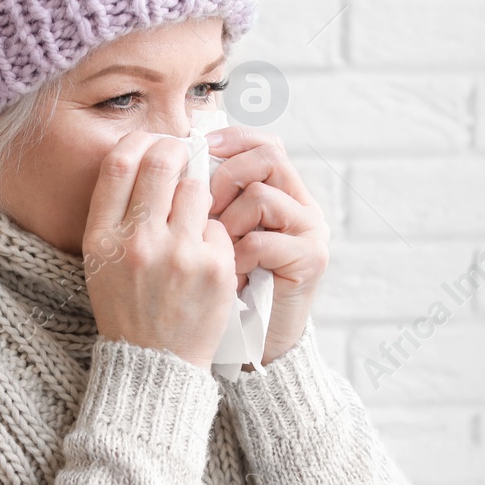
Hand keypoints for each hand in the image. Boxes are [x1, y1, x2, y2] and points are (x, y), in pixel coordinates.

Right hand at [84, 132, 236, 371]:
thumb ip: (117, 213)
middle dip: (177, 151)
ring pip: (198, 189)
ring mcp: (178, 255)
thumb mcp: (101, 261)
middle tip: (184, 156)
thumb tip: (147, 155)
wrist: (153, 363)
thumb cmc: (127, 306)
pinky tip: (204, 260)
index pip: (120, 162)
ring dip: (197, 197)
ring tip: (191, 220)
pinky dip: (214, 238)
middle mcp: (137, 242)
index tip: (154, 143)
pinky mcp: (214, 269)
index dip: (141, 141)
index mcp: (102, 238)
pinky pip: (220, 227)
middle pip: (162, 162)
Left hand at [204, 126, 329, 365]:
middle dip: (226, 176)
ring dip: (228, 222)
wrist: (253, 346)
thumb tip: (172, 156)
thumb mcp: (211, 238)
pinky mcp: (312, 258)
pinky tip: (231, 277)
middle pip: (269, 156)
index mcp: (279, 192)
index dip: (230, 139)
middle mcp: (301, 204)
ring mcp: (310, 230)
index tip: (197, 147)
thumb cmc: (221, 290)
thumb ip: (206, 200)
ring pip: (261, 196)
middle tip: (202, 208)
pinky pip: (261, 240)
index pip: (262, 142)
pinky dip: (238, 257)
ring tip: (217, 252)